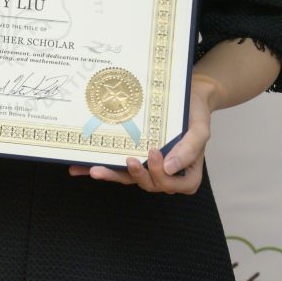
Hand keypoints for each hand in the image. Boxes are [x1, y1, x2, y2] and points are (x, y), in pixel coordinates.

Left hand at [70, 73, 217, 193]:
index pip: (170, 185)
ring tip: (92, 170)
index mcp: (184, 174)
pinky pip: (117, 165)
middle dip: (134, 175)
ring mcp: (147, 165)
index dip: (161, 175)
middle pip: (148, 184)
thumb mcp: (200, 130)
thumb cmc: (194, 114)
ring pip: (128, 178)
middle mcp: (165, 173)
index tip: (153, 152)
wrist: (185, 95)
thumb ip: (189, 150)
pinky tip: (81, 166)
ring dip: (109, 175)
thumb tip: (169, 168)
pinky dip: (101, 165)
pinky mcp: (133, 155)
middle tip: (128, 160)